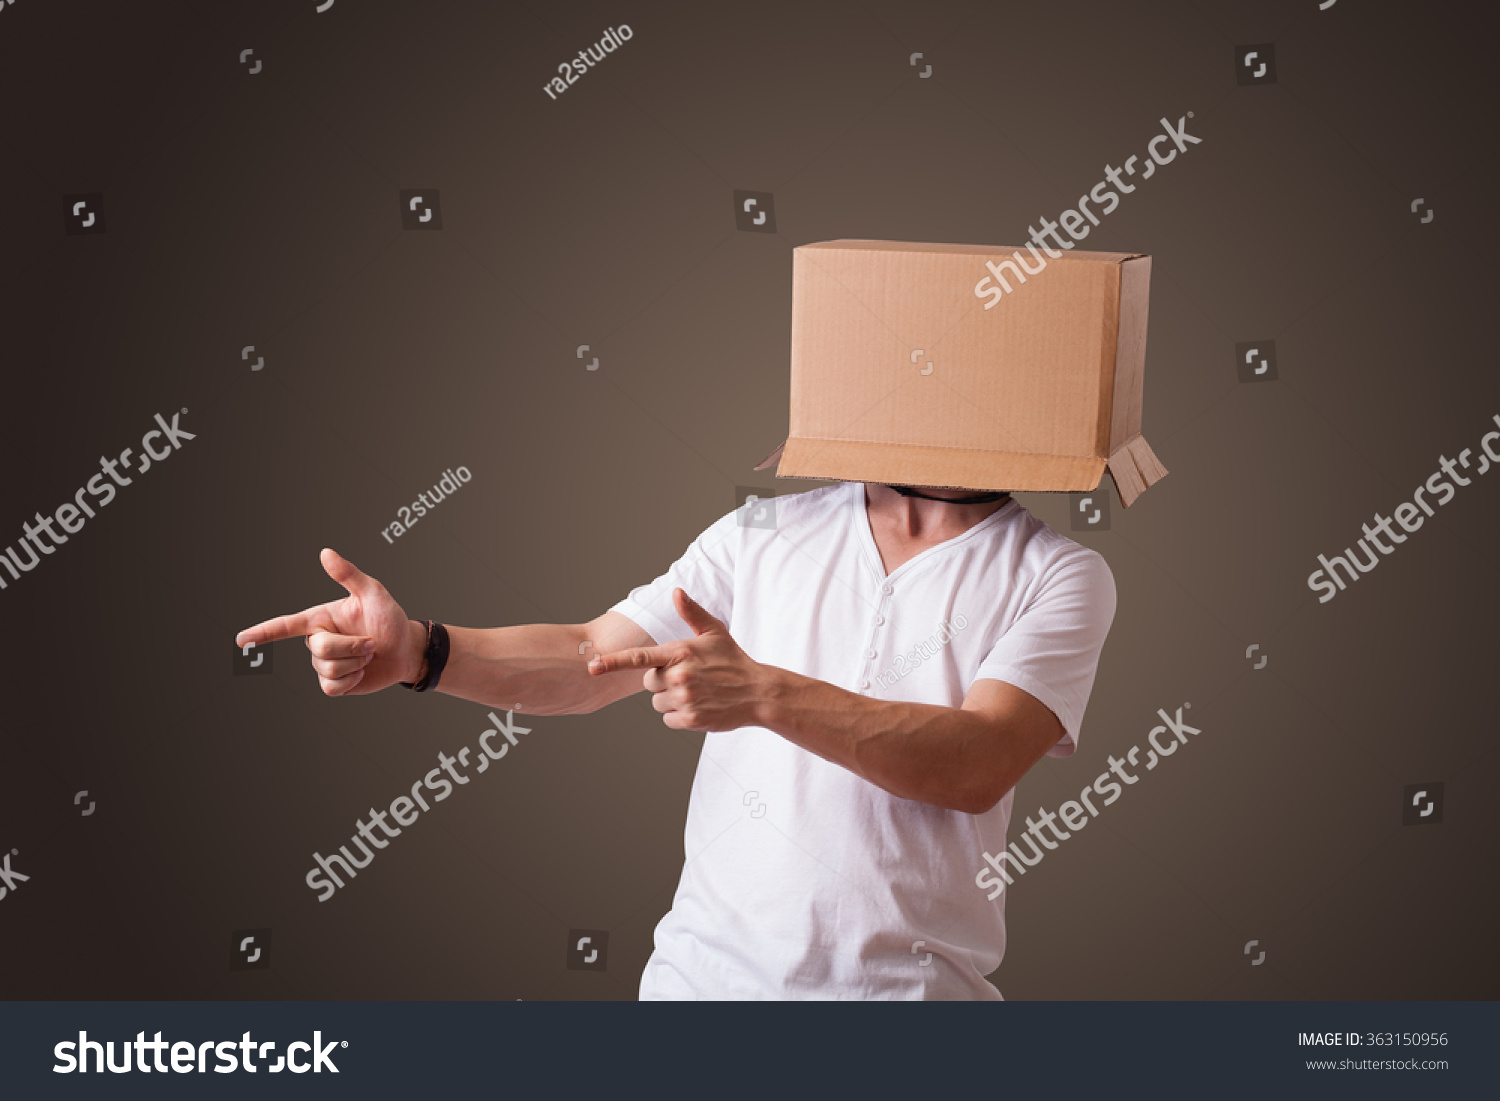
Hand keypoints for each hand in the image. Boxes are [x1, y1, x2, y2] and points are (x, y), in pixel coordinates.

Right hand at [234, 548, 423, 695]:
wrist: (406, 649)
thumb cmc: (389, 619)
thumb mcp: (374, 593)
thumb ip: (349, 575)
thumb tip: (326, 553)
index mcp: (320, 618)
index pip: (286, 625)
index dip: (263, 632)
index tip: (241, 640)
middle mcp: (318, 640)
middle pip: (320, 649)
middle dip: (352, 646)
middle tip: (372, 642)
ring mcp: (324, 663)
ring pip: (327, 669)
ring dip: (356, 662)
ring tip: (369, 654)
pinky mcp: (334, 684)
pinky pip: (332, 688)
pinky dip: (352, 681)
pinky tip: (362, 672)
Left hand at [586, 588, 770, 730]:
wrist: (758, 692)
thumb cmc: (733, 660)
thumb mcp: (714, 632)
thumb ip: (692, 612)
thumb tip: (676, 591)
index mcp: (680, 653)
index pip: (640, 658)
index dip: (613, 662)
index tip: (592, 667)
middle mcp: (679, 676)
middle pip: (648, 683)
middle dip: (662, 682)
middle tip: (688, 678)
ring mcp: (685, 699)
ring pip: (657, 704)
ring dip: (671, 700)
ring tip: (696, 692)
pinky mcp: (691, 719)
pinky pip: (668, 720)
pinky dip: (679, 717)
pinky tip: (698, 706)